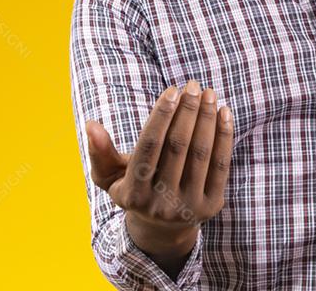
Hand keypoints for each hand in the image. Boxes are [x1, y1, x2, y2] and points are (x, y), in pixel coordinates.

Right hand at [85, 80, 233, 248]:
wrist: (162, 230)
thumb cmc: (134, 189)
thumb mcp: (111, 176)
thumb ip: (101, 152)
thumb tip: (91, 125)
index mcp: (134, 194)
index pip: (149, 147)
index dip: (162, 116)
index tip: (172, 90)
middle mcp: (161, 204)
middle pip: (178, 147)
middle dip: (187, 111)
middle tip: (193, 85)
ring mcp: (188, 206)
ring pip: (201, 154)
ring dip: (207, 119)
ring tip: (209, 94)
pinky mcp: (212, 205)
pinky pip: (220, 165)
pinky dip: (224, 136)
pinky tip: (224, 113)